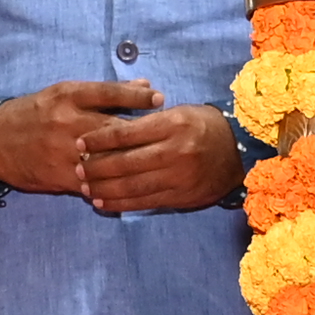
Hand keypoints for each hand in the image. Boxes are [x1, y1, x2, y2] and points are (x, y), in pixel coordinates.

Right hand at [0, 77, 155, 195]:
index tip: (160, 98)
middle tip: (166, 137)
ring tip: (155, 163)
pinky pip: (92, 183)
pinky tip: (133, 185)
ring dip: (131, 163)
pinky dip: (113, 185)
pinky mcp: (59, 175)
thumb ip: (105, 92)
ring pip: (105, 159)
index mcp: (68, 96)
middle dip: (142, 134)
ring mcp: (63, 151)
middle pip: (112, 128)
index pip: (108, 92)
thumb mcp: (65, 93)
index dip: (135, 95)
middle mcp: (67, 121)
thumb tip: (146, 86)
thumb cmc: (36, 113)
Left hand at [76, 103, 240, 213]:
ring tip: (85, 187)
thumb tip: (108, 129)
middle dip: (96, 166)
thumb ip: (146, 120)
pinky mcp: (179, 196)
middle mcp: (175, 151)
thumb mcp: (178, 112)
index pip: (126, 133)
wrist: (238, 152)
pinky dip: (121, 203)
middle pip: (125, 162)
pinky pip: (144, 202)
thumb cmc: (202, 126)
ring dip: (104, 188)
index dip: (99, 138)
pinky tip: (103, 202)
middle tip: (77, 167)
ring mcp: (178, 177)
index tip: (80, 142)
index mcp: (172, 124)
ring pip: (132, 185)